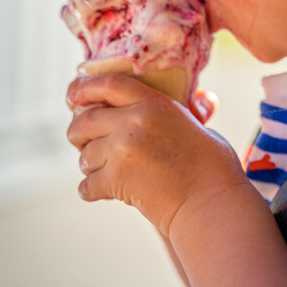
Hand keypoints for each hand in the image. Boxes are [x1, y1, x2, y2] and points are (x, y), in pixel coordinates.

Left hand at [66, 75, 244, 235]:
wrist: (210, 202)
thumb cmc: (213, 167)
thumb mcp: (199, 126)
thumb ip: (188, 111)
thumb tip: (202, 100)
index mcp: (154, 102)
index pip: (108, 84)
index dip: (85, 87)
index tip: (73, 95)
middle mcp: (134, 121)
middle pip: (85, 120)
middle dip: (77, 133)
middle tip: (81, 141)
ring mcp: (123, 150)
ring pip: (84, 155)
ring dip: (89, 165)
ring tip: (104, 171)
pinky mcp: (116, 179)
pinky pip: (87, 184)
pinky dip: (90, 190)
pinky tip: (100, 191)